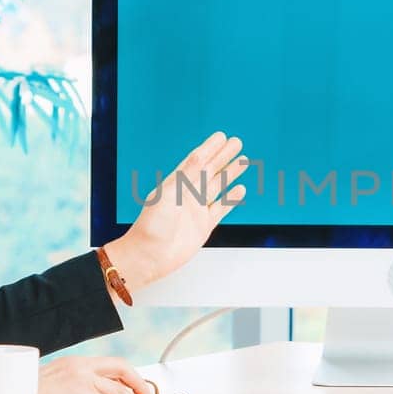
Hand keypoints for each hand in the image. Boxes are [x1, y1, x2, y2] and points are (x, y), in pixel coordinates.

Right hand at [35, 356, 157, 393]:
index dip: (128, 375)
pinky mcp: (81, 393)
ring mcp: (82, 378)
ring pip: (120, 392)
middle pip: (121, 372)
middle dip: (140, 385)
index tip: (137, 386)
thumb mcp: (55, 388)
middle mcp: (80, 366)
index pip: (110, 364)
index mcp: (75, 363)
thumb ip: (74, 390)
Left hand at [103, 131, 249, 294]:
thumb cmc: (151, 227)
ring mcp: (196, 209)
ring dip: (230, 173)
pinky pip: (221, 208)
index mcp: (176, 183)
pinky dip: (231, 198)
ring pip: (217, 186)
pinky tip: (240, 189)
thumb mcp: (167, 196)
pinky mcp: (203, 226)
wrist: (149, 257)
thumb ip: (185, 175)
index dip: (209, 147)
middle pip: (209, 170)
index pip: (196, 160)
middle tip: (236, 142)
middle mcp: (187, 194)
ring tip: (243, 160)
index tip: (221, 136)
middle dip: (223, 156)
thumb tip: (200, 155)